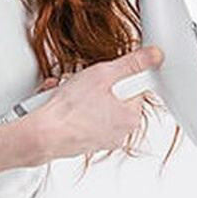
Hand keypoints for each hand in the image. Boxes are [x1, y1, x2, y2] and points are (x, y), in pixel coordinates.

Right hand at [28, 46, 164, 161]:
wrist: (42, 135)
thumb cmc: (70, 110)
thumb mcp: (104, 74)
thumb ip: (133, 63)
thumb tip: (155, 56)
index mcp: (131, 117)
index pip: (135, 86)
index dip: (117, 74)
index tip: (105, 73)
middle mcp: (121, 132)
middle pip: (114, 95)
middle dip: (96, 85)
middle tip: (84, 82)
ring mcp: (102, 139)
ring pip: (96, 105)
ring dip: (81, 94)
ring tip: (68, 93)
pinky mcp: (84, 141)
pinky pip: (83, 117)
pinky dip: (73, 108)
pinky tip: (62, 104)